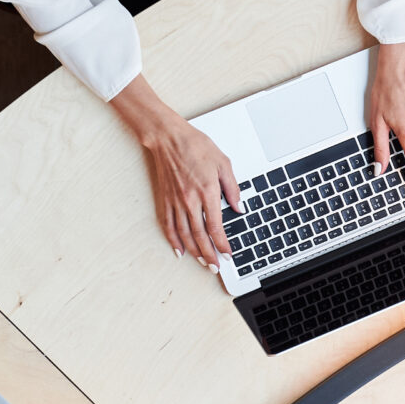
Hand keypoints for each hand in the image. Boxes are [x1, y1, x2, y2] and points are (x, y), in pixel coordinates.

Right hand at [110, 76, 241, 262]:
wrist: (168, 137)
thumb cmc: (195, 146)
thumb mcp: (223, 163)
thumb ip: (232, 188)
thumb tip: (239, 207)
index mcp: (207, 191)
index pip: (215, 226)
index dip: (222, 244)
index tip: (228, 253)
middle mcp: (190, 200)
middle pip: (199, 235)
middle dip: (209, 254)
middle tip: (216, 266)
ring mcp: (176, 201)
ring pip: (184, 234)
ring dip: (194, 251)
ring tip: (202, 262)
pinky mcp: (165, 199)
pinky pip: (168, 225)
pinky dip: (173, 240)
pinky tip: (179, 250)